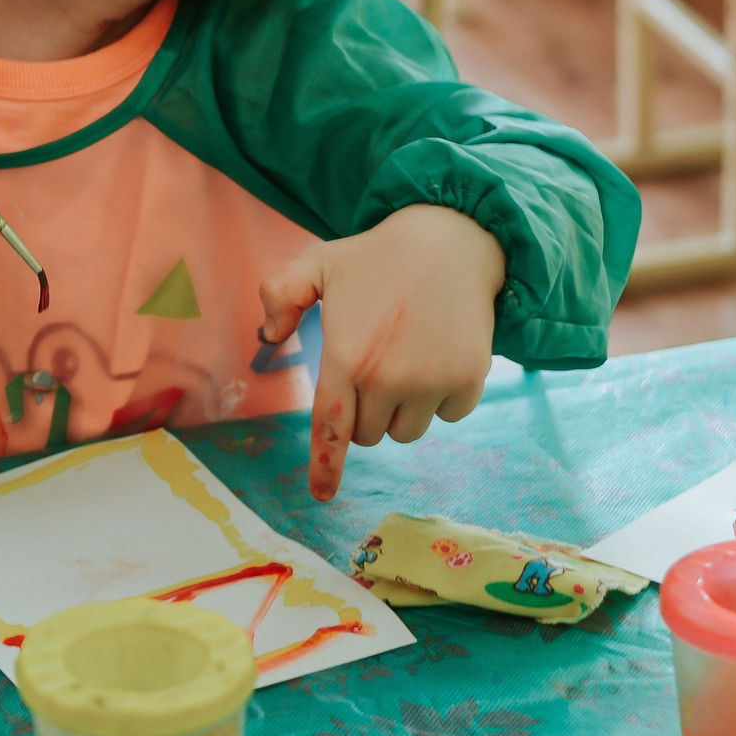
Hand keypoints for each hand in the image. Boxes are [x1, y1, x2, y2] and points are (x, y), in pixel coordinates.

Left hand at [258, 205, 505, 501]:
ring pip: (407, 431)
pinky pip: (448, 415)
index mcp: (345, 355)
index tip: (322, 496)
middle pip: (370, 434)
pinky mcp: (467, 380)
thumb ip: (280, 295)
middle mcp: (387, 377)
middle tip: (375, 362)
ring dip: (403, 408)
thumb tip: (268, 337)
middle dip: (366, 411)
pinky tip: (440, 354)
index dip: (326, 467)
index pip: (331, 428)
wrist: (452, 240)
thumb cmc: (377, 256)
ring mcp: (431, 382)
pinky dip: (443, 397)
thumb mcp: (318, 263)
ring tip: (408, 356)